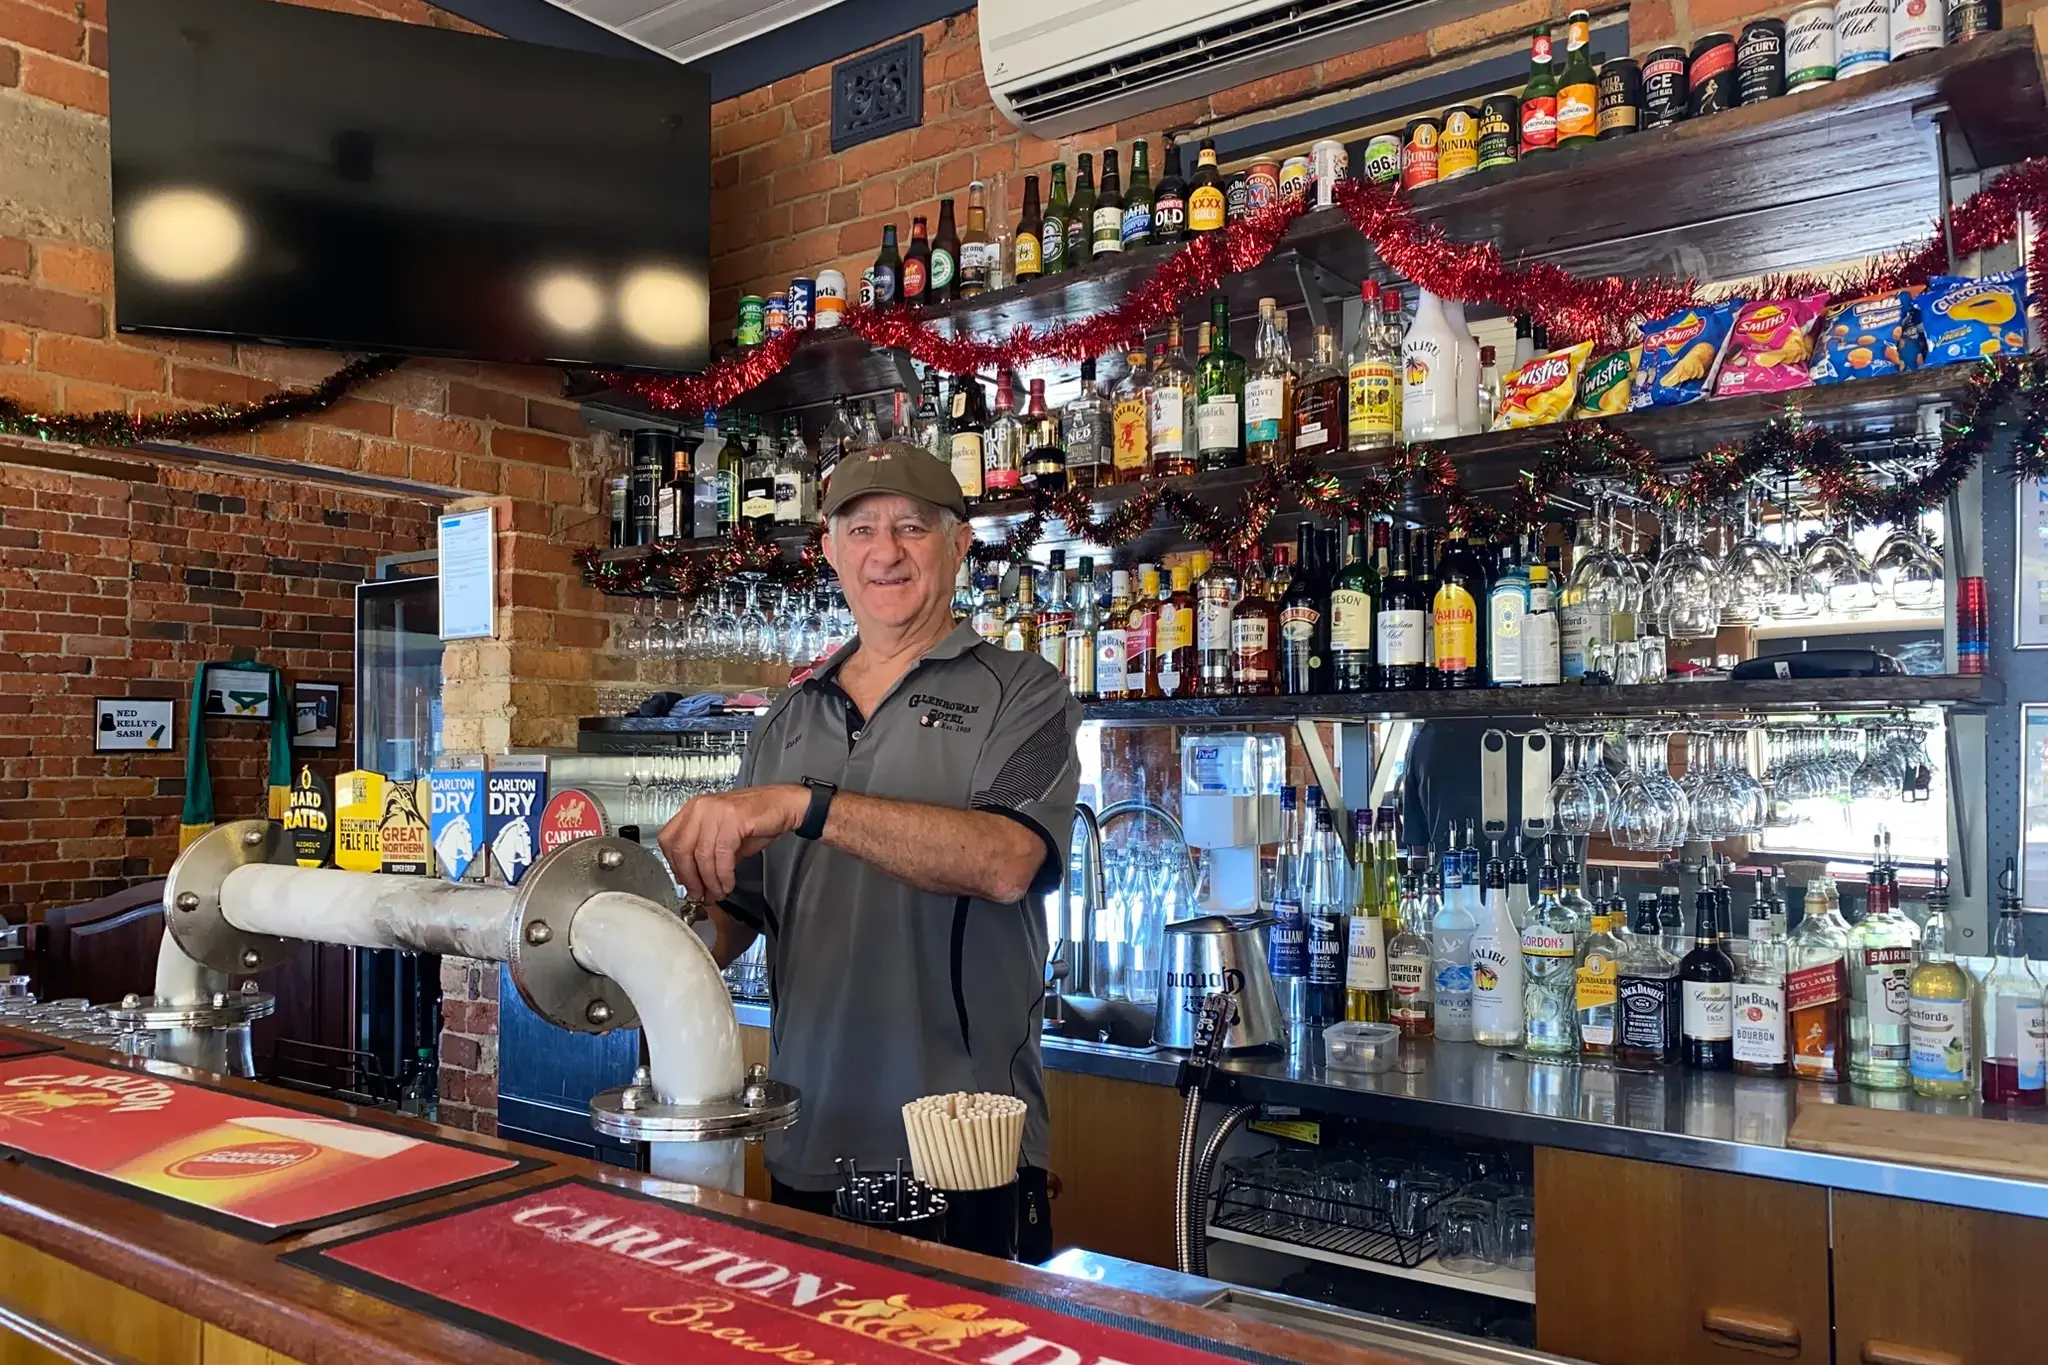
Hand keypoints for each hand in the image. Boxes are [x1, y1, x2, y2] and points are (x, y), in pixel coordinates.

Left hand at [656, 784, 805, 903]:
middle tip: (700, 894)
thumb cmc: (756, 819)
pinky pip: (721, 855)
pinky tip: (728, 883)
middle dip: (690, 878)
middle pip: (681, 849)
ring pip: (701, 855)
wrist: (784, 805)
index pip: (668, 840)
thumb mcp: (723, 836)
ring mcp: (716, 811)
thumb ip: (706, 855)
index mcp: (693, 809)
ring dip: (709, 880)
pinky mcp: (733, 819)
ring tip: (718, 893)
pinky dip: (723, 875)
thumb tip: (695, 882)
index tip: (686, 883)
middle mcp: (700, 807)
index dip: (675, 866)